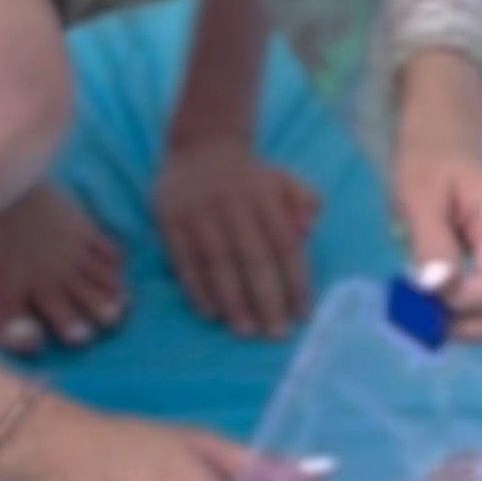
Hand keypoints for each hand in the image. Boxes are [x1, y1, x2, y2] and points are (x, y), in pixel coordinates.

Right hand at [154, 138, 320, 340]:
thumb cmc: (251, 177)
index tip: (303, 313)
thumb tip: (310, 228)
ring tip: (246, 331)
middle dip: (267, 299)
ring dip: (233, 302)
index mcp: (265, 195)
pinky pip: (185, 261)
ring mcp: (199, 213)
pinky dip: (197, 290)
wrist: (201, 147)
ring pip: (218, 264)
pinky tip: (211, 314)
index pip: (284, 243)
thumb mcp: (284, 179)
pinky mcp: (171, 221)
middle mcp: (233, 204)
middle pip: (253, 258)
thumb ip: (303, 201)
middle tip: (276, 333)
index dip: (295, 280)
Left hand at [389, 48, 481, 341]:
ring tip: (439, 299)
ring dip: (476, 324)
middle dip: (468, 325)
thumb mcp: (415, 197)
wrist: (453, 140)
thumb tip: (440, 292)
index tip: (422, 291)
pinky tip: (457, 293)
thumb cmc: (429, 162)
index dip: (459, 308)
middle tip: (426, 307)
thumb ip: (429, 245)